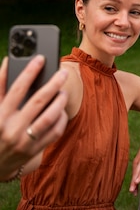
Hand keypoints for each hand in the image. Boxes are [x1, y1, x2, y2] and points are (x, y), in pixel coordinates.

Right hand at [0, 55, 68, 180]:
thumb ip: (0, 85)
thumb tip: (8, 62)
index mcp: (0, 115)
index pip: (16, 89)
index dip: (29, 71)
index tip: (40, 59)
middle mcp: (12, 128)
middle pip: (38, 101)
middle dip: (53, 84)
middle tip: (63, 73)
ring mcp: (25, 141)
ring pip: (50, 116)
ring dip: (60, 101)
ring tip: (63, 91)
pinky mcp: (35, 150)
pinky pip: (55, 132)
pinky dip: (61, 118)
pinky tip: (61, 110)